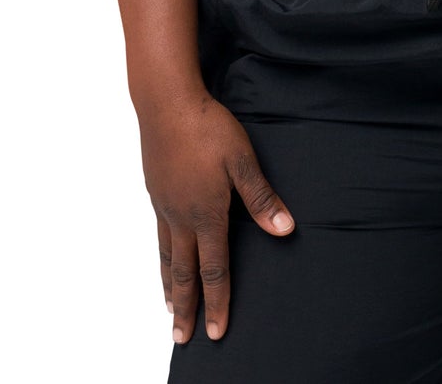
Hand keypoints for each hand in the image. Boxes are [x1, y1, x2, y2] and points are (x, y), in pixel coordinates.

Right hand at [137, 89, 294, 344]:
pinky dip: (162, 258)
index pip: (214, 268)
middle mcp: (181, 217)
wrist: (166, 103)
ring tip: (170, 309)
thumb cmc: (209, 129)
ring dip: (170, 287)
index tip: (216, 332)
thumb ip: (261, 198)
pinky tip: (165, 258)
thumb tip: (285, 230)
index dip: (218, 302)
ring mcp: (165, 206)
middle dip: (186, 308)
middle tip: (183, 338)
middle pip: (184, 273)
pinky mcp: (156, 192)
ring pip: (168, 257)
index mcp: (206, 213)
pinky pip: (159, 237)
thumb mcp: (243, 161)